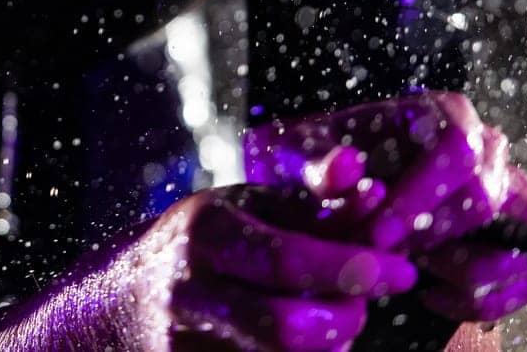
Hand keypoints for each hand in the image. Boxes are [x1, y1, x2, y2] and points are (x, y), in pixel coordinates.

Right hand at [135, 185, 419, 350]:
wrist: (124, 299)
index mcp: (204, 232)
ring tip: (332, 317)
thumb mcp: (250, 206)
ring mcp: (187, 343)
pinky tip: (306, 339)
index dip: (354, 268)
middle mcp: (190, 291)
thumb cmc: (207, 240)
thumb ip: (315, 201)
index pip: (288, 259)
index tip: (403, 271)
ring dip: (329, 344)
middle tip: (362, 303)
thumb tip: (376, 190)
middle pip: (291, 327)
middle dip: (346, 318)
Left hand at [244, 93, 526, 324]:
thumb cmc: (315, 168)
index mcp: (439, 113)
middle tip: (388, 256)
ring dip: (466, 270)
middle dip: (433, 239)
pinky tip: (433, 296)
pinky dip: (486, 300)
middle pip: (487, 198)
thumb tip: (343, 168)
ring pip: (526, 241)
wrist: (333, 195)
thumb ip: (312, 163)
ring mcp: (513, 193)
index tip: (380, 235)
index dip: (422, 198)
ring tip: (414, 271)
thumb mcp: (295, 156)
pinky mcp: (522, 239)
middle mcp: (487, 147)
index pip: (456, 149)